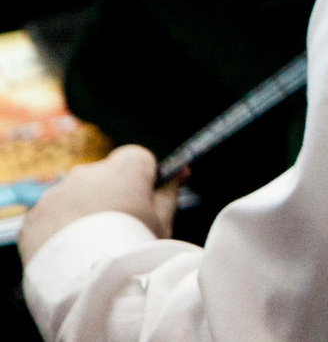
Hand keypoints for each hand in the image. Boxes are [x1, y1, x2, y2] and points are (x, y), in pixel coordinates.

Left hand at [15, 147, 175, 266]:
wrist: (85, 282)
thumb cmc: (133, 248)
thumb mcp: (163, 221)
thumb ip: (169, 192)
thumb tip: (180, 172)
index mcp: (124, 167)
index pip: (137, 159)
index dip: (143, 180)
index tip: (145, 201)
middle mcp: (87, 172)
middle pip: (102, 178)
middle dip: (109, 196)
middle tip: (117, 229)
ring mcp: (56, 193)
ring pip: (73, 198)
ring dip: (81, 214)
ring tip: (90, 248)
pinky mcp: (33, 217)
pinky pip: (48, 219)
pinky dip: (57, 231)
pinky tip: (68, 254)